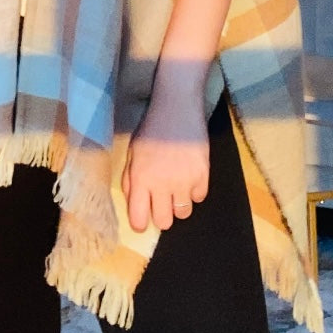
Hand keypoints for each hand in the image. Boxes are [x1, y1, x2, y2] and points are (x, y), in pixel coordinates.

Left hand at [122, 92, 209, 232]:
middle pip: (164, 222)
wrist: (177, 109)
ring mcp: (185, 181)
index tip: (143, 219)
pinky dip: (194, 191)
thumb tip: (134, 203)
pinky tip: (189, 176)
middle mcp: (162, 184)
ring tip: (176, 187)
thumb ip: (130, 180)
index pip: (139, 219)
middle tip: (162, 202)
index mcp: (140, 179)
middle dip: (162, 215)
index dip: (140, 223)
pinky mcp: (203, 175)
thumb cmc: (151, 130)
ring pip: (183, 213)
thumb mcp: (132, 154)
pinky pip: (199, 198)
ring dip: (178, 204)